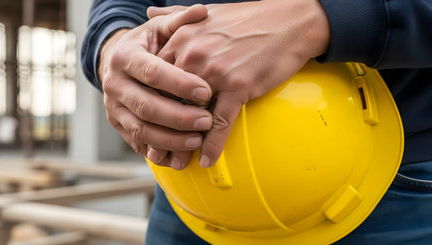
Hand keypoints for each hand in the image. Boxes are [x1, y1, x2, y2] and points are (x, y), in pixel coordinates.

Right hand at [99, 5, 212, 168]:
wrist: (116, 64)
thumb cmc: (146, 45)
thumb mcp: (159, 30)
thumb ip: (179, 22)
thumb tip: (202, 11)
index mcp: (125, 57)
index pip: (153, 72)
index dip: (179, 84)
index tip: (206, 92)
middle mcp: (114, 84)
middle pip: (147, 106)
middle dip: (178, 117)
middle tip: (207, 122)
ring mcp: (113, 108)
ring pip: (141, 129)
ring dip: (171, 139)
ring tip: (198, 142)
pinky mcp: (117, 125)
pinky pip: (137, 143)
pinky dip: (158, 151)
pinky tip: (179, 156)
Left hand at [150, 0, 329, 166]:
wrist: (288, 21)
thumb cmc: (247, 18)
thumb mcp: (204, 11)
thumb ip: (174, 15)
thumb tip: (150, 12)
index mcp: (180, 39)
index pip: (154, 79)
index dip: (149, 104)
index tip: (146, 122)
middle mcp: (192, 56)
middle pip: (166, 101)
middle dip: (159, 129)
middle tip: (155, 151)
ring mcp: (214, 72)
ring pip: (189, 116)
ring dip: (182, 144)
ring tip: (177, 162)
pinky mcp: (238, 86)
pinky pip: (220, 122)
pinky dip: (212, 144)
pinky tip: (207, 160)